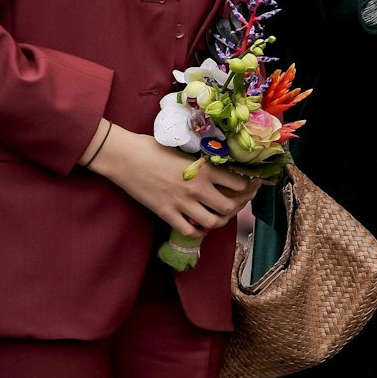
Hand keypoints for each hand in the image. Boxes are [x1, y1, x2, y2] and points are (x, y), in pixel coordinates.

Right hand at [87, 125, 256, 237]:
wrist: (126, 157)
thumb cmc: (154, 147)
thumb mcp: (187, 150)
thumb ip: (204, 161)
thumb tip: (222, 164)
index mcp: (206, 169)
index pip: (240, 184)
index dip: (249, 187)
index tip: (251, 185)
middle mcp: (198, 188)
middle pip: (230, 207)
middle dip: (238, 206)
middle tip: (237, 202)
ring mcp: (182, 203)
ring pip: (213, 222)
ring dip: (219, 220)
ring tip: (219, 214)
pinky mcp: (166, 213)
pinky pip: (189, 230)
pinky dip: (197, 230)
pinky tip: (199, 224)